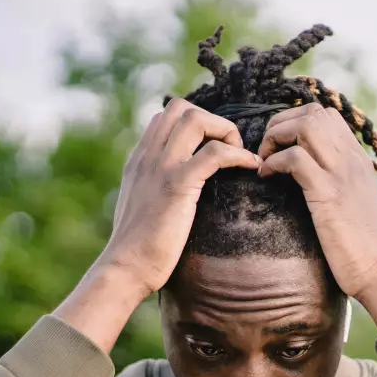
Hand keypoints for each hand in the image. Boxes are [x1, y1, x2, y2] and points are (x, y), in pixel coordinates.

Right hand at [53, 100, 259, 353]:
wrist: (125, 268)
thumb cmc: (137, 249)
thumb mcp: (141, 207)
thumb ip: (152, 189)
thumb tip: (172, 192)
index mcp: (139, 160)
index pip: (165, 117)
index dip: (195, 123)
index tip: (213, 148)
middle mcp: (148, 156)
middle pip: (181, 108)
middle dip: (212, 120)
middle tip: (228, 150)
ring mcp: (161, 167)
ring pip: (196, 119)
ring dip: (225, 131)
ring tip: (239, 155)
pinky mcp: (177, 185)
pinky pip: (214, 153)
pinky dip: (238, 155)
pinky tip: (250, 167)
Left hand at [256, 103, 376, 328]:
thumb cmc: (360, 245)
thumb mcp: (353, 203)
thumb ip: (337, 183)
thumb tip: (312, 178)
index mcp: (357, 159)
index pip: (326, 115)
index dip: (294, 121)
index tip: (279, 146)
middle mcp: (351, 159)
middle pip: (313, 112)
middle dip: (280, 124)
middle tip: (266, 151)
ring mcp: (341, 173)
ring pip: (305, 126)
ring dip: (276, 138)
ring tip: (265, 161)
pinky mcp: (328, 193)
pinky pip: (295, 158)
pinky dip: (274, 162)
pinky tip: (266, 177)